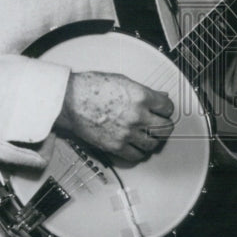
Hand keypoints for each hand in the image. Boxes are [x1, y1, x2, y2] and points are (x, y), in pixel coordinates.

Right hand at [54, 71, 174, 164]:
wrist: (69, 101)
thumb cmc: (91, 88)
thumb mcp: (123, 81)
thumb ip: (144, 91)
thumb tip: (160, 97)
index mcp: (140, 97)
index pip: (168, 108)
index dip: (166, 108)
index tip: (164, 110)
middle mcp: (137, 116)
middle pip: (165, 128)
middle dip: (165, 125)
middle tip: (160, 123)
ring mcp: (127, 133)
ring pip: (153, 143)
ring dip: (153, 139)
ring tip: (148, 135)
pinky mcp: (116, 146)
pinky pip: (137, 156)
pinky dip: (139, 152)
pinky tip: (137, 145)